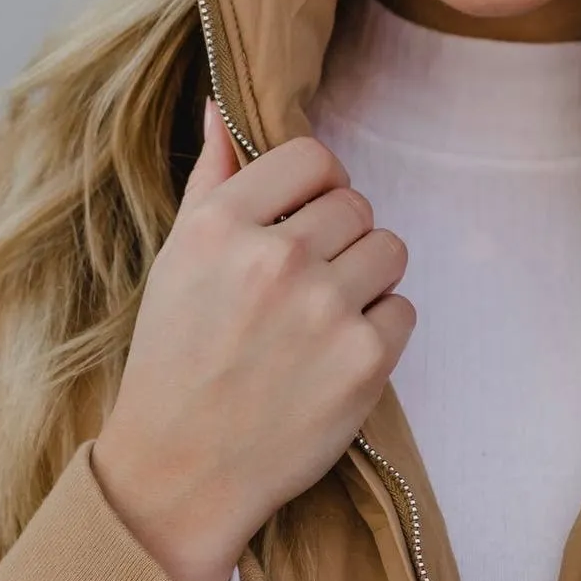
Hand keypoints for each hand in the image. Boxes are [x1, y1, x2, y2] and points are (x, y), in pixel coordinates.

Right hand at [92, 100, 413, 580]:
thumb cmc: (176, 357)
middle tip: (303, 285)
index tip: (303, 217)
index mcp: (222, 224)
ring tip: (321, 317)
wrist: (179, 474)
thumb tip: (222, 106)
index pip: (313, 156)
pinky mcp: (364, 360)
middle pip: (357, 203)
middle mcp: (275, 258)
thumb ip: (212, 177)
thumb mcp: (177, 259)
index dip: (316, 185)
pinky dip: (379, 332)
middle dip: (340, 237)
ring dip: (366, 278)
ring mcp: (324, 309)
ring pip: (390, 249)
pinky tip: (333, 358)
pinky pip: (404, 310)